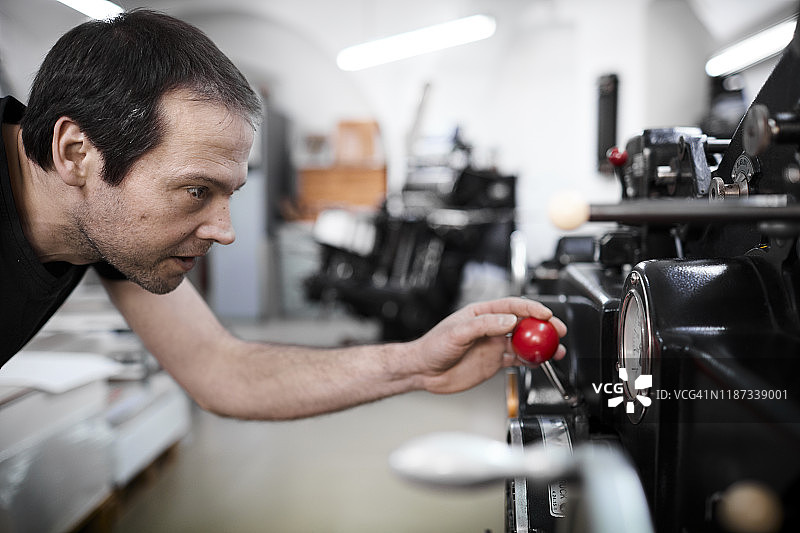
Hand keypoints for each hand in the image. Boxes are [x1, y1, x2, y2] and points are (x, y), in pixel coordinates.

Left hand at [408, 297, 566, 393]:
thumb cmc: (433, 346)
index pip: (512, 307)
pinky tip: (540, 362)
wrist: (424, 371)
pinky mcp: (494, 361)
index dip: (530, 309)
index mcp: (482, 313)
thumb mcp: (457, 332)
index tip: (544, 314)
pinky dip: (531, 360)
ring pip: (524, 342)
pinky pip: (518, 359)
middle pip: (523, 324)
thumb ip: (483, 326)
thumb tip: (508, 321)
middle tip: (558, 330)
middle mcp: (491, 328)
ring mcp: (494, 345)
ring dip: (541, 345)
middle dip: (543, 326)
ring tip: (555, 350)